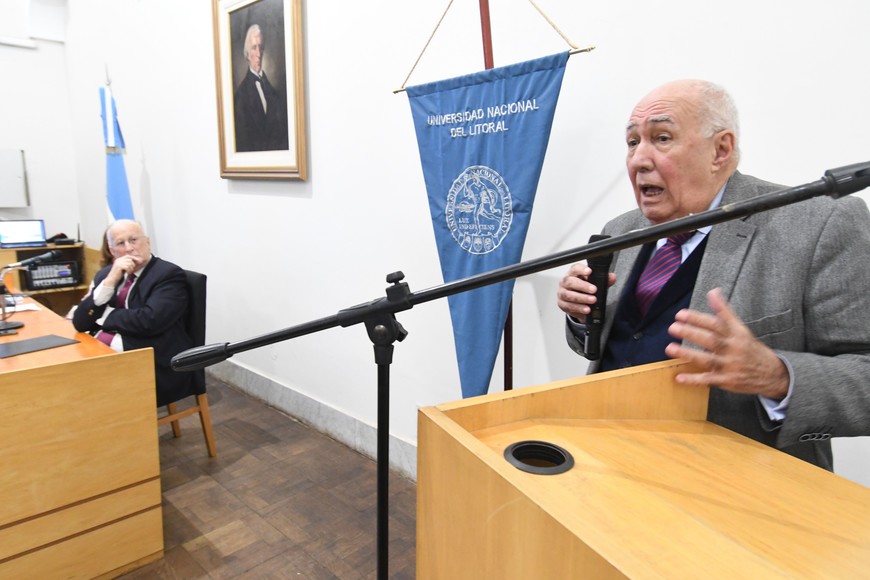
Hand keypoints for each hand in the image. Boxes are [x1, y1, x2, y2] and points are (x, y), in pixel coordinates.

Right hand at [105, 255, 141, 285]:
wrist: (112, 279)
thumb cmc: (119, 274)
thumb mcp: (124, 267)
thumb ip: (128, 263)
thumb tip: (138, 261)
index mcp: (119, 259)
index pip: (128, 256)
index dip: (134, 258)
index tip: (139, 261)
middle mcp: (118, 260)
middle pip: (130, 259)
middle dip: (133, 265)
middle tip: (131, 270)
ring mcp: (118, 263)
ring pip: (130, 263)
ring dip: (131, 269)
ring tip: (128, 272)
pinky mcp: (119, 266)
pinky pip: (128, 267)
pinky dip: (129, 270)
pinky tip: (127, 273)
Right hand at [556, 262, 615, 322]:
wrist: (578, 302)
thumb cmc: (585, 289)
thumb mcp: (595, 283)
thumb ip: (604, 280)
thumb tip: (612, 277)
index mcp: (573, 273)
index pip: (575, 268)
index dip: (581, 269)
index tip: (589, 272)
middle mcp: (565, 282)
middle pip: (570, 282)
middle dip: (583, 286)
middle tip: (594, 290)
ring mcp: (562, 293)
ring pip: (569, 295)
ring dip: (582, 298)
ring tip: (593, 300)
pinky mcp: (562, 304)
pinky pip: (569, 306)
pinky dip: (578, 308)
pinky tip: (586, 309)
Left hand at [665, 288, 788, 399]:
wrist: (773, 374)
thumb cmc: (750, 348)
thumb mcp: (741, 328)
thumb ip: (724, 311)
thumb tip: (713, 291)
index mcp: (736, 334)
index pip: (716, 323)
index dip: (698, 318)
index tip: (680, 314)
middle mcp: (733, 348)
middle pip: (711, 340)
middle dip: (691, 333)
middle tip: (673, 327)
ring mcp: (730, 366)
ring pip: (708, 359)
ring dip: (688, 354)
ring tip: (669, 348)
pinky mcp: (728, 381)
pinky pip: (709, 380)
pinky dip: (694, 380)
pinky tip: (679, 378)